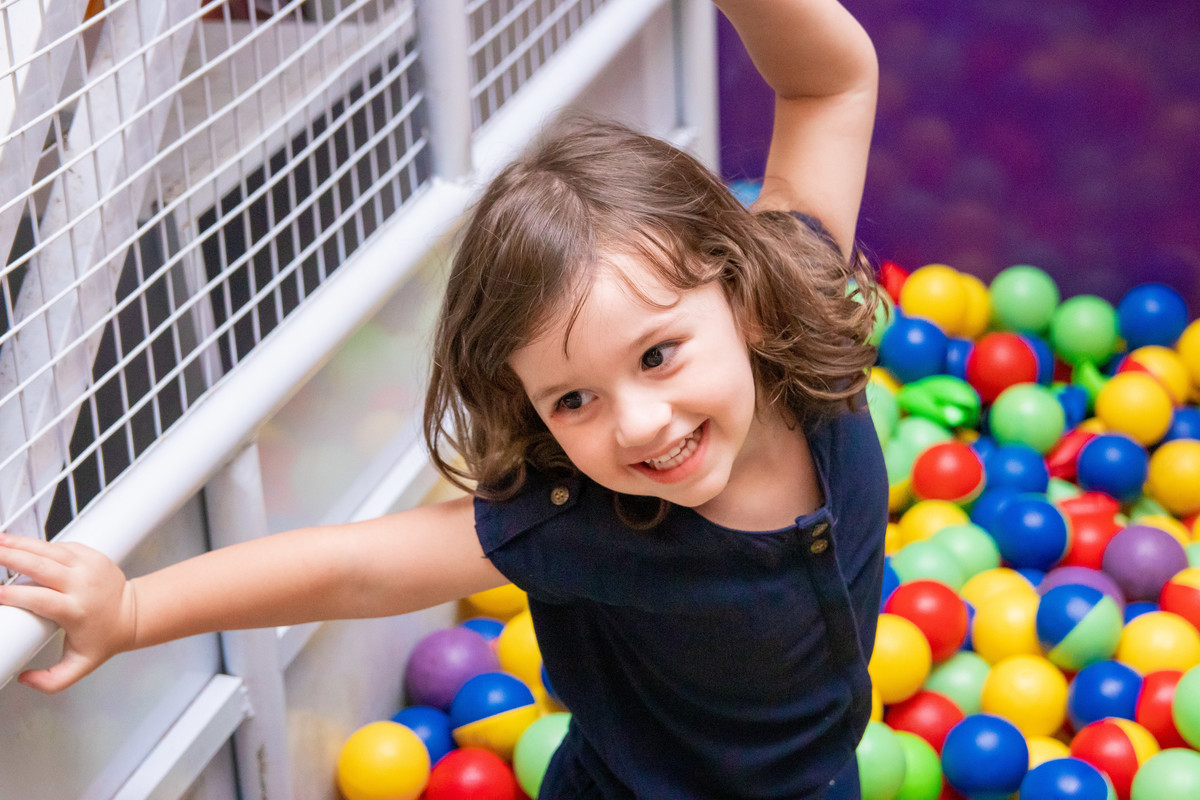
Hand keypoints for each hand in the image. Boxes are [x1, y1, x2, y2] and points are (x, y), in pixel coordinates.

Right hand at [0, 533, 136, 692]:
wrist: (134, 614)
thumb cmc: (105, 638)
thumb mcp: (80, 666)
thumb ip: (51, 681)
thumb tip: (24, 679)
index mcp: (75, 610)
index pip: (39, 599)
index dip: (13, 595)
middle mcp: (82, 584)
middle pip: (41, 567)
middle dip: (11, 558)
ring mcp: (88, 567)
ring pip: (49, 550)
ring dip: (21, 544)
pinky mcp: (92, 556)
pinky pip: (62, 546)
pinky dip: (40, 544)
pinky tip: (21, 543)